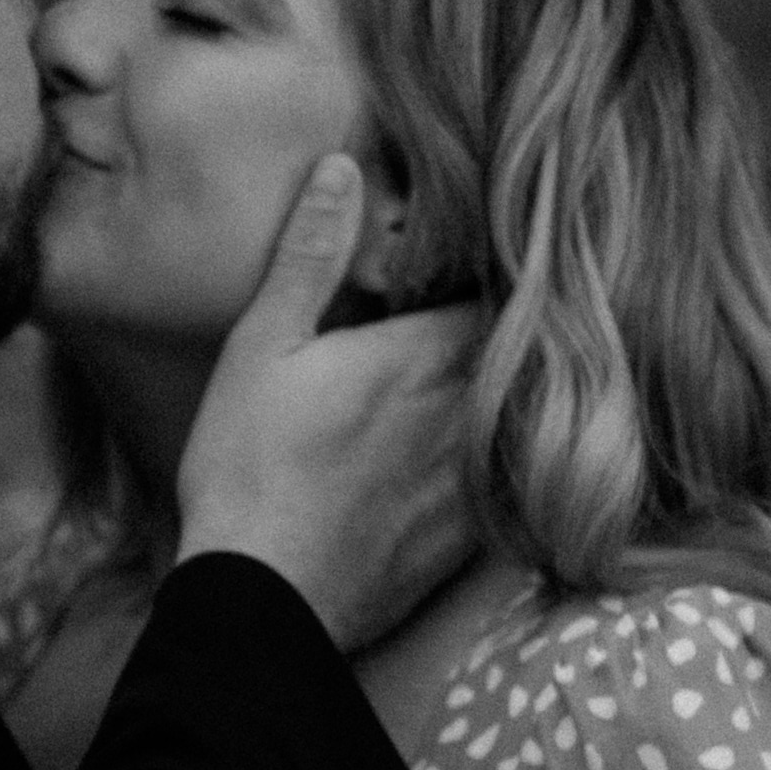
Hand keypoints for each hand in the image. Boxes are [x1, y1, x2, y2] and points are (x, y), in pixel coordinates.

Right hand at [173, 154, 480, 646]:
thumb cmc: (248, 468)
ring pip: (522, 421)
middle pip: (518, 356)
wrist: (263, 600)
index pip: (497, 294)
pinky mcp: (470, 539)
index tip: (483, 264)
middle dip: (509, 334)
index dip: (494, 276)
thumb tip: (343, 168)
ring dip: (510, 400)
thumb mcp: (261, 346)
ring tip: (491, 385)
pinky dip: (503, 465)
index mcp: (421, 355)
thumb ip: (310, 256)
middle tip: (497, 314)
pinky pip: (511, 485)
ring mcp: (476, 481)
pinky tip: (475, 464)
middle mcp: (466, 413)